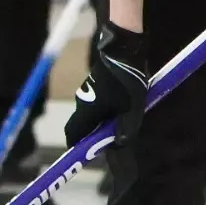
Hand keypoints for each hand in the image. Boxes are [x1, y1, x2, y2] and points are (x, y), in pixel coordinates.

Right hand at [64, 24, 149, 146]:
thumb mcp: (132, 107)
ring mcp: (88, 91)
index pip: (73, 135)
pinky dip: (106, 111)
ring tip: (121, 125)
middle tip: (110, 142)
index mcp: (86, 111)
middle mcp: (82, 102)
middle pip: (83, 126)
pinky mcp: (96, 84)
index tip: (88, 154)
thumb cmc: (126, 79)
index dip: (78, 147)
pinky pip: (98, 103)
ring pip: (92, 114)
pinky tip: (123, 108)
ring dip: (102, 123)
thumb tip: (120, 144)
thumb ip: (127, 127)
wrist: (123, 49)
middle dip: (93, 137)